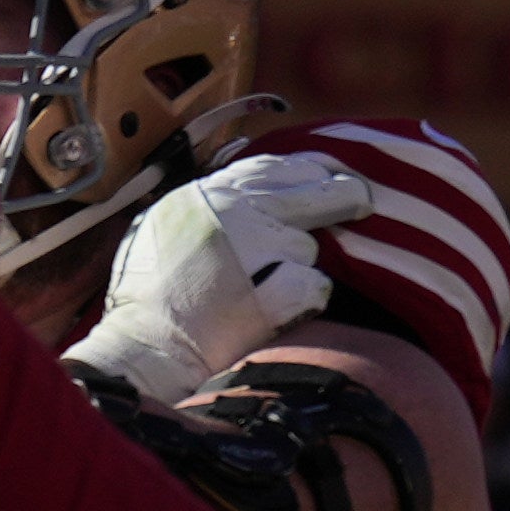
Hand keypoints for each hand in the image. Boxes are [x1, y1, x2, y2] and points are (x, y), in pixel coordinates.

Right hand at [62, 152, 366, 409]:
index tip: (325, 173)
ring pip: (309, 247)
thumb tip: (245, 193)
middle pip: (315, 191)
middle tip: (360, 200)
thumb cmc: (149, 294)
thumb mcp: (164, 226)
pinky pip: (316, 286)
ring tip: (259, 289)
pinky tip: (273, 311)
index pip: (271, 167)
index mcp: (210, 193)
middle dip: (342, 195)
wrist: (150, 343)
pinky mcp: (285, 287)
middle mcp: (240, 210)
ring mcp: (265, 247)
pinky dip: (303, 299)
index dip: (305, 170)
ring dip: (297, 266)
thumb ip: (208, 205)